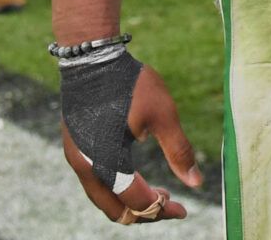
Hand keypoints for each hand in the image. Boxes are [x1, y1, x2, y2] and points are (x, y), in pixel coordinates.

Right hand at [60, 48, 203, 223]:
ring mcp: (75, 157)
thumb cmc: (130, 84)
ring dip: (128, 200)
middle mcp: (86, 168)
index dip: (163, 210)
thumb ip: (179, 151)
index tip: (184, 209)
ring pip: (102, 197)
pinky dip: (115, 187)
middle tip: (169, 203)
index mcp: (107, 165)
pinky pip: (94, 180)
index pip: (138, 203)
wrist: (92, 57)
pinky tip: (132, 172)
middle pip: (115, 209)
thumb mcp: (163, 115)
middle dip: (144, 212)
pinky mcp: (73, 145)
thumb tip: (197, 183)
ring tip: (155, 192)